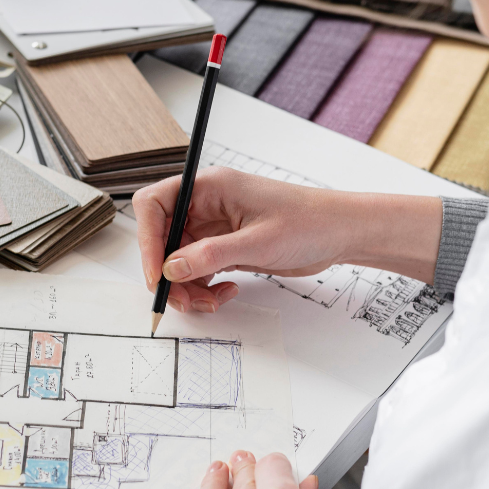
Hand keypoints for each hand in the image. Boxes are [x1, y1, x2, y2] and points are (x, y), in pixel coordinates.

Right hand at [133, 166, 444, 313]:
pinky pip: (198, 270)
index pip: (154, 205)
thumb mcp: (258, 242)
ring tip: (213, 300)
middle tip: (184, 300)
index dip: (146, 240)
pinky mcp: (226, 248)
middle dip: (168, 273)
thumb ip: (210, 256)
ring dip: (187, 287)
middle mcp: (207, 205)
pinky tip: (228, 291)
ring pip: (178, 261)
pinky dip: (204, 287)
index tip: (156, 274)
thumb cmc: (309, 222)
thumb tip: (170, 269)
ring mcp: (215, 228)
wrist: (341, 233)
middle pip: (162, 239)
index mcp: (209, 187)